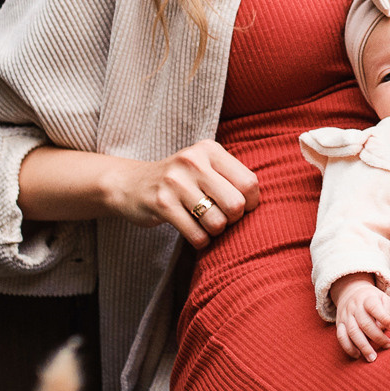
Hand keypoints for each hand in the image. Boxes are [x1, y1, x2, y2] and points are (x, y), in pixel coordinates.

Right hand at [113, 140, 259, 248]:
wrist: (130, 184)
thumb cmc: (180, 181)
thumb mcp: (204, 166)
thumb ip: (231, 177)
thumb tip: (259, 206)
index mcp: (210, 149)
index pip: (250, 182)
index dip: (251, 203)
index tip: (240, 208)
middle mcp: (193, 161)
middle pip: (236, 204)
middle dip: (233, 219)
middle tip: (221, 218)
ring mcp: (175, 182)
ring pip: (217, 222)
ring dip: (214, 231)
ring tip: (204, 224)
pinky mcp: (162, 204)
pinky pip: (197, 235)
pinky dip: (200, 241)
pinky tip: (193, 232)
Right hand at [331, 275, 389, 360]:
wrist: (350, 291)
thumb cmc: (371, 299)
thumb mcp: (383, 297)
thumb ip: (387, 310)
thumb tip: (385, 327)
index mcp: (367, 299)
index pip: (374, 308)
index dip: (384, 318)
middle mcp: (355, 307)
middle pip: (365, 324)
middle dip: (377, 337)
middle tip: (387, 345)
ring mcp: (346, 316)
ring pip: (353, 332)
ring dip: (363, 347)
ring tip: (373, 357)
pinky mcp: (339, 324)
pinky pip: (341, 337)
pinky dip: (349, 348)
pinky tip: (358, 355)